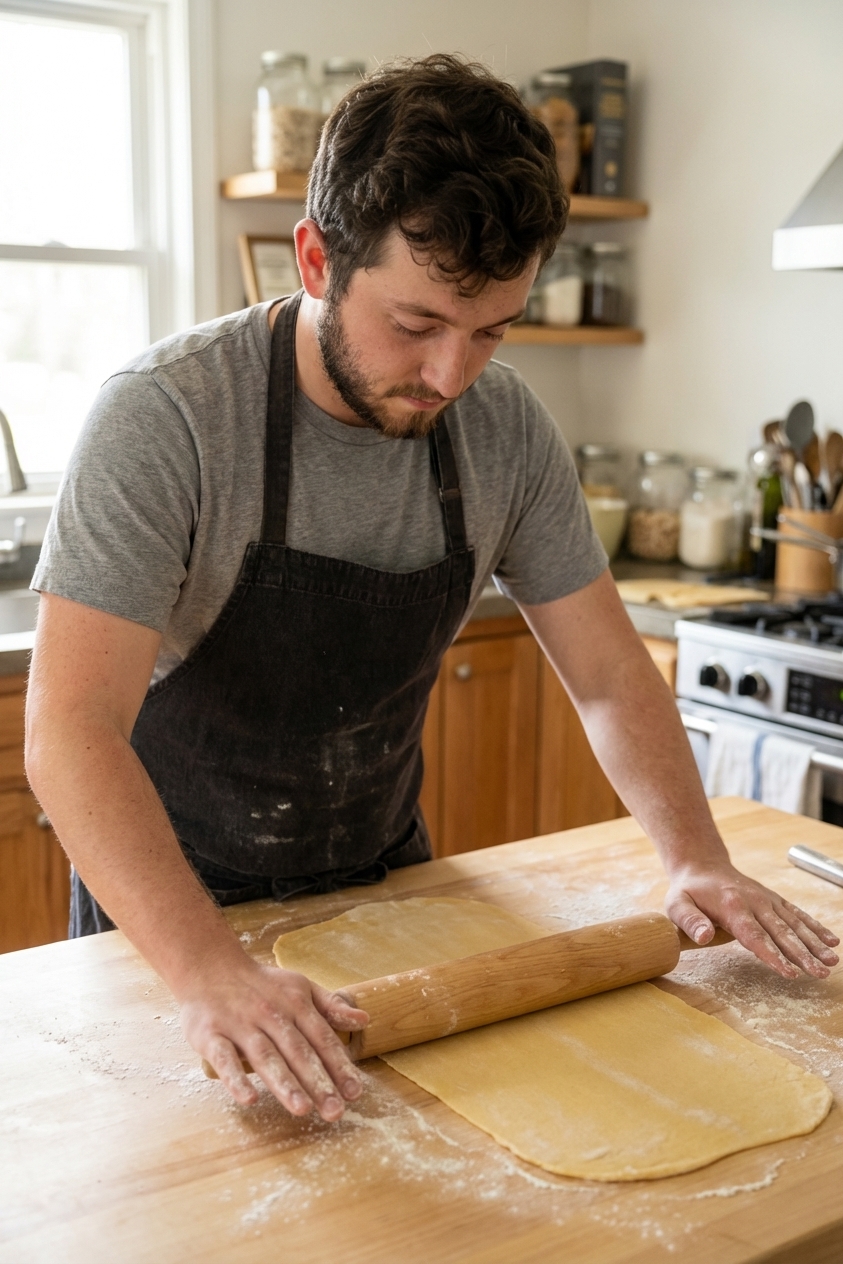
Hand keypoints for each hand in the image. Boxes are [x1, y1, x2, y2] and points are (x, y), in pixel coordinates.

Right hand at [180, 956, 368, 1118]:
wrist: (209, 965)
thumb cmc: (260, 984)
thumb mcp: (300, 986)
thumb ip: (331, 1006)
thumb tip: (364, 1020)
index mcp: (295, 1004)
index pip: (322, 1038)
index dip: (339, 1065)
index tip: (355, 1092)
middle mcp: (270, 1014)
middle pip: (297, 1051)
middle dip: (318, 1082)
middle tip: (335, 1111)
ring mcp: (240, 1024)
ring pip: (266, 1056)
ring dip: (284, 1083)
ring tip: (302, 1109)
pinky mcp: (211, 1035)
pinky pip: (224, 1059)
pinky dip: (236, 1078)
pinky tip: (249, 1099)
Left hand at [666, 862, 839, 978]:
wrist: (702, 865)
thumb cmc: (688, 891)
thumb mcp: (677, 905)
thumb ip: (690, 921)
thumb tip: (704, 938)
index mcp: (733, 906)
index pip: (755, 936)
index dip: (773, 955)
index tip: (790, 973)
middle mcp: (755, 901)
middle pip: (781, 932)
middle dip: (802, 954)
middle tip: (820, 973)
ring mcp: (767, 900)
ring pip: (794, 924)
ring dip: (814, 944)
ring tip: (832, 962)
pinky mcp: (774, 900)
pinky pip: (797, 914)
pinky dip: (815, 927)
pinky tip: (831, 941)